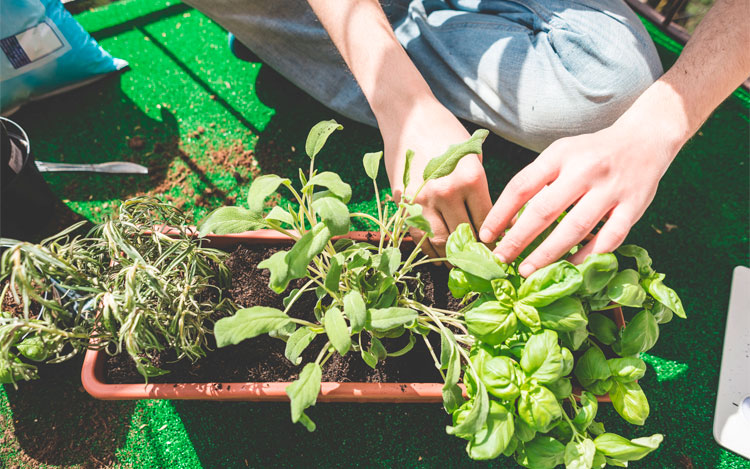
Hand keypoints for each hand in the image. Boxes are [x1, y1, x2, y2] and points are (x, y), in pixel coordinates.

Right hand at [381, 100, 491, 257]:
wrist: (408, 116)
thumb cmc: (446, 133)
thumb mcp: (472, 155)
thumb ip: (481, 188)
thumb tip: (498, 222)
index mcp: (471, 178)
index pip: (488, 222)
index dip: (495, 241)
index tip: (500, 252)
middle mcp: (448, 191)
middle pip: (466, 235)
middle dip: (476, 254)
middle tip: (483, 265)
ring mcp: (423, 198)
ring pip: (442, 241)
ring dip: (453, 257)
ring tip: (462, 263)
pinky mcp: (404, 202)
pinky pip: (420, 236)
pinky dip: (430, 250)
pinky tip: (440, 256)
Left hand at [479, 123, 675, 276]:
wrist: (645, 140)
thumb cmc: (591, 153)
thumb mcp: (561, 156)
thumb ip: (537, 183)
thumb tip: (506, 222)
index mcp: (561, 154)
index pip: (522, 186)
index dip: (500, 213)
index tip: (486, 235)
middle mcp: (585, 170)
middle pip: (545, 210)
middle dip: (518, 239)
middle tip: (501, 259)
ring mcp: (611, 189)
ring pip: (575, 227)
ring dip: (548, 253)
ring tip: (527, 271)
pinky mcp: (634, 207)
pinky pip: (608, 238)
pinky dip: (587, 256)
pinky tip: (568, 269)